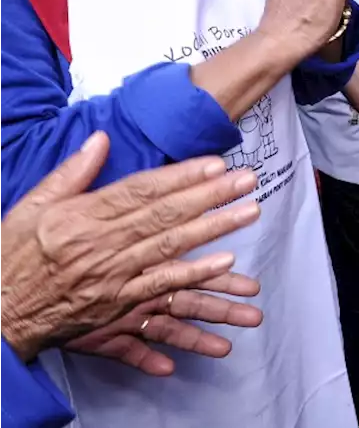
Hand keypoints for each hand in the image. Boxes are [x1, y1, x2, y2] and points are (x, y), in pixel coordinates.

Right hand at [0, 133, 260, 360]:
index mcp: (80, 217)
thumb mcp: (31, 206)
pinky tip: (224, 261)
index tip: (215, 163)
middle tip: (247, 180)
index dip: (181, 176)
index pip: (141, 191)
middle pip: (165, 215)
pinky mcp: (116, 306)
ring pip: (170, 248)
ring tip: (247, 211)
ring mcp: (111, 277)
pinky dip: (193, 274)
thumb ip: (71, 172)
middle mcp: (99, 246)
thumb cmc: (12, 257)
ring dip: (213, 229)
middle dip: (211, 195)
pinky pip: (160, 288)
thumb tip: (102, 138)